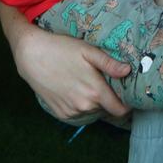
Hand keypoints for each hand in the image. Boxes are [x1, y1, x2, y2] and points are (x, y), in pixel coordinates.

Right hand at [14, 24, 131, 122]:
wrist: (32, 56)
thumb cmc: (62, 49)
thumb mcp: (88, 51)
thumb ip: (109, 64)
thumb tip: (128, 71)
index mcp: (95, 92)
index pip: (120, 110)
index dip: (128, 105)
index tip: (129, 95)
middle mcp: (84, 106)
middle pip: (107, 110)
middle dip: (110, 100)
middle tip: (107, 84)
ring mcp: (71, 111)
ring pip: (93, 112)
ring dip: (96, 103)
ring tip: (90, 85)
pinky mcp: (60, 113)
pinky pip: (79, 114)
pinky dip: (82, 105)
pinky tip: (77, 90)